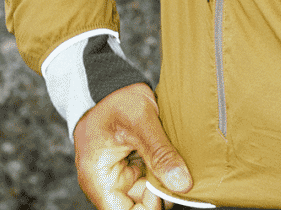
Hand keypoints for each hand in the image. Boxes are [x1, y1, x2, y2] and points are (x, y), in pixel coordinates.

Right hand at [73, 83, 192, 209]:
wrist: (112, 82)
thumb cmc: (116, 99)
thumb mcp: (141, 121)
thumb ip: (160, 154)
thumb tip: (182, 184)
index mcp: (98, 179)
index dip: (149, 206)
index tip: (172, 190)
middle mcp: (106, 183)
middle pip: (138, 205)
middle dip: (161, 192)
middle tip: (182, 173)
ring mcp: (119, 175)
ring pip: (148, 193)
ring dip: (165, 181)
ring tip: (177, 160)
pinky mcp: (131, 166)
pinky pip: (150, 178)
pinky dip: (163, 170)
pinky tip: (173, 157)